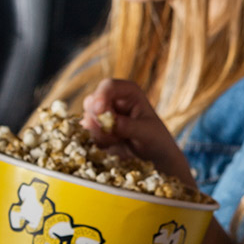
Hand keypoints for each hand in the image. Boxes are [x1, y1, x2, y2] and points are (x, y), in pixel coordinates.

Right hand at [80, 78, 194, 186]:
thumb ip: (127, 126)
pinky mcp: (97, 129)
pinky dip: (99, 141)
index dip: (100, 97)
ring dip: (100, 133)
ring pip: (88, 119)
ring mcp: (103, 114)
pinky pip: (88, 134)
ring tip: (120, 139)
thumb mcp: (146, 132)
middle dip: (98, 119)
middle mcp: (113, 100)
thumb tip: (109, 122)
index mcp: (128, 92)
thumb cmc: (155, 138)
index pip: (108, 87)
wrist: (153, 156)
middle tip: (114, 133)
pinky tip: (114, 144)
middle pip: (92, 102)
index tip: (100, 111)